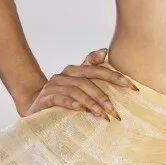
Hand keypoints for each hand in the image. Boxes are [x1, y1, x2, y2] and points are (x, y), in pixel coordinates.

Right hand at [18, 47, 137, 118]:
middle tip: (114, 109)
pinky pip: (60, 98)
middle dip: (102, 94)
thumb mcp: (77, 84)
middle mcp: (64, 75)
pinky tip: (80, 109)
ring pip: (76, 90)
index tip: (132, 86)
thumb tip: (104, 51)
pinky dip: (71, 103)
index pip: (97, 70)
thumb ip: (90, 68)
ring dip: (90, 102)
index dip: (115, 76)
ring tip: (102, 113)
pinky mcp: (46, 98)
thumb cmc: (61, 96)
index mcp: (74, 70)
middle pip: (87, 80)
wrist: (33, 106)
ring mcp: (53, 86)